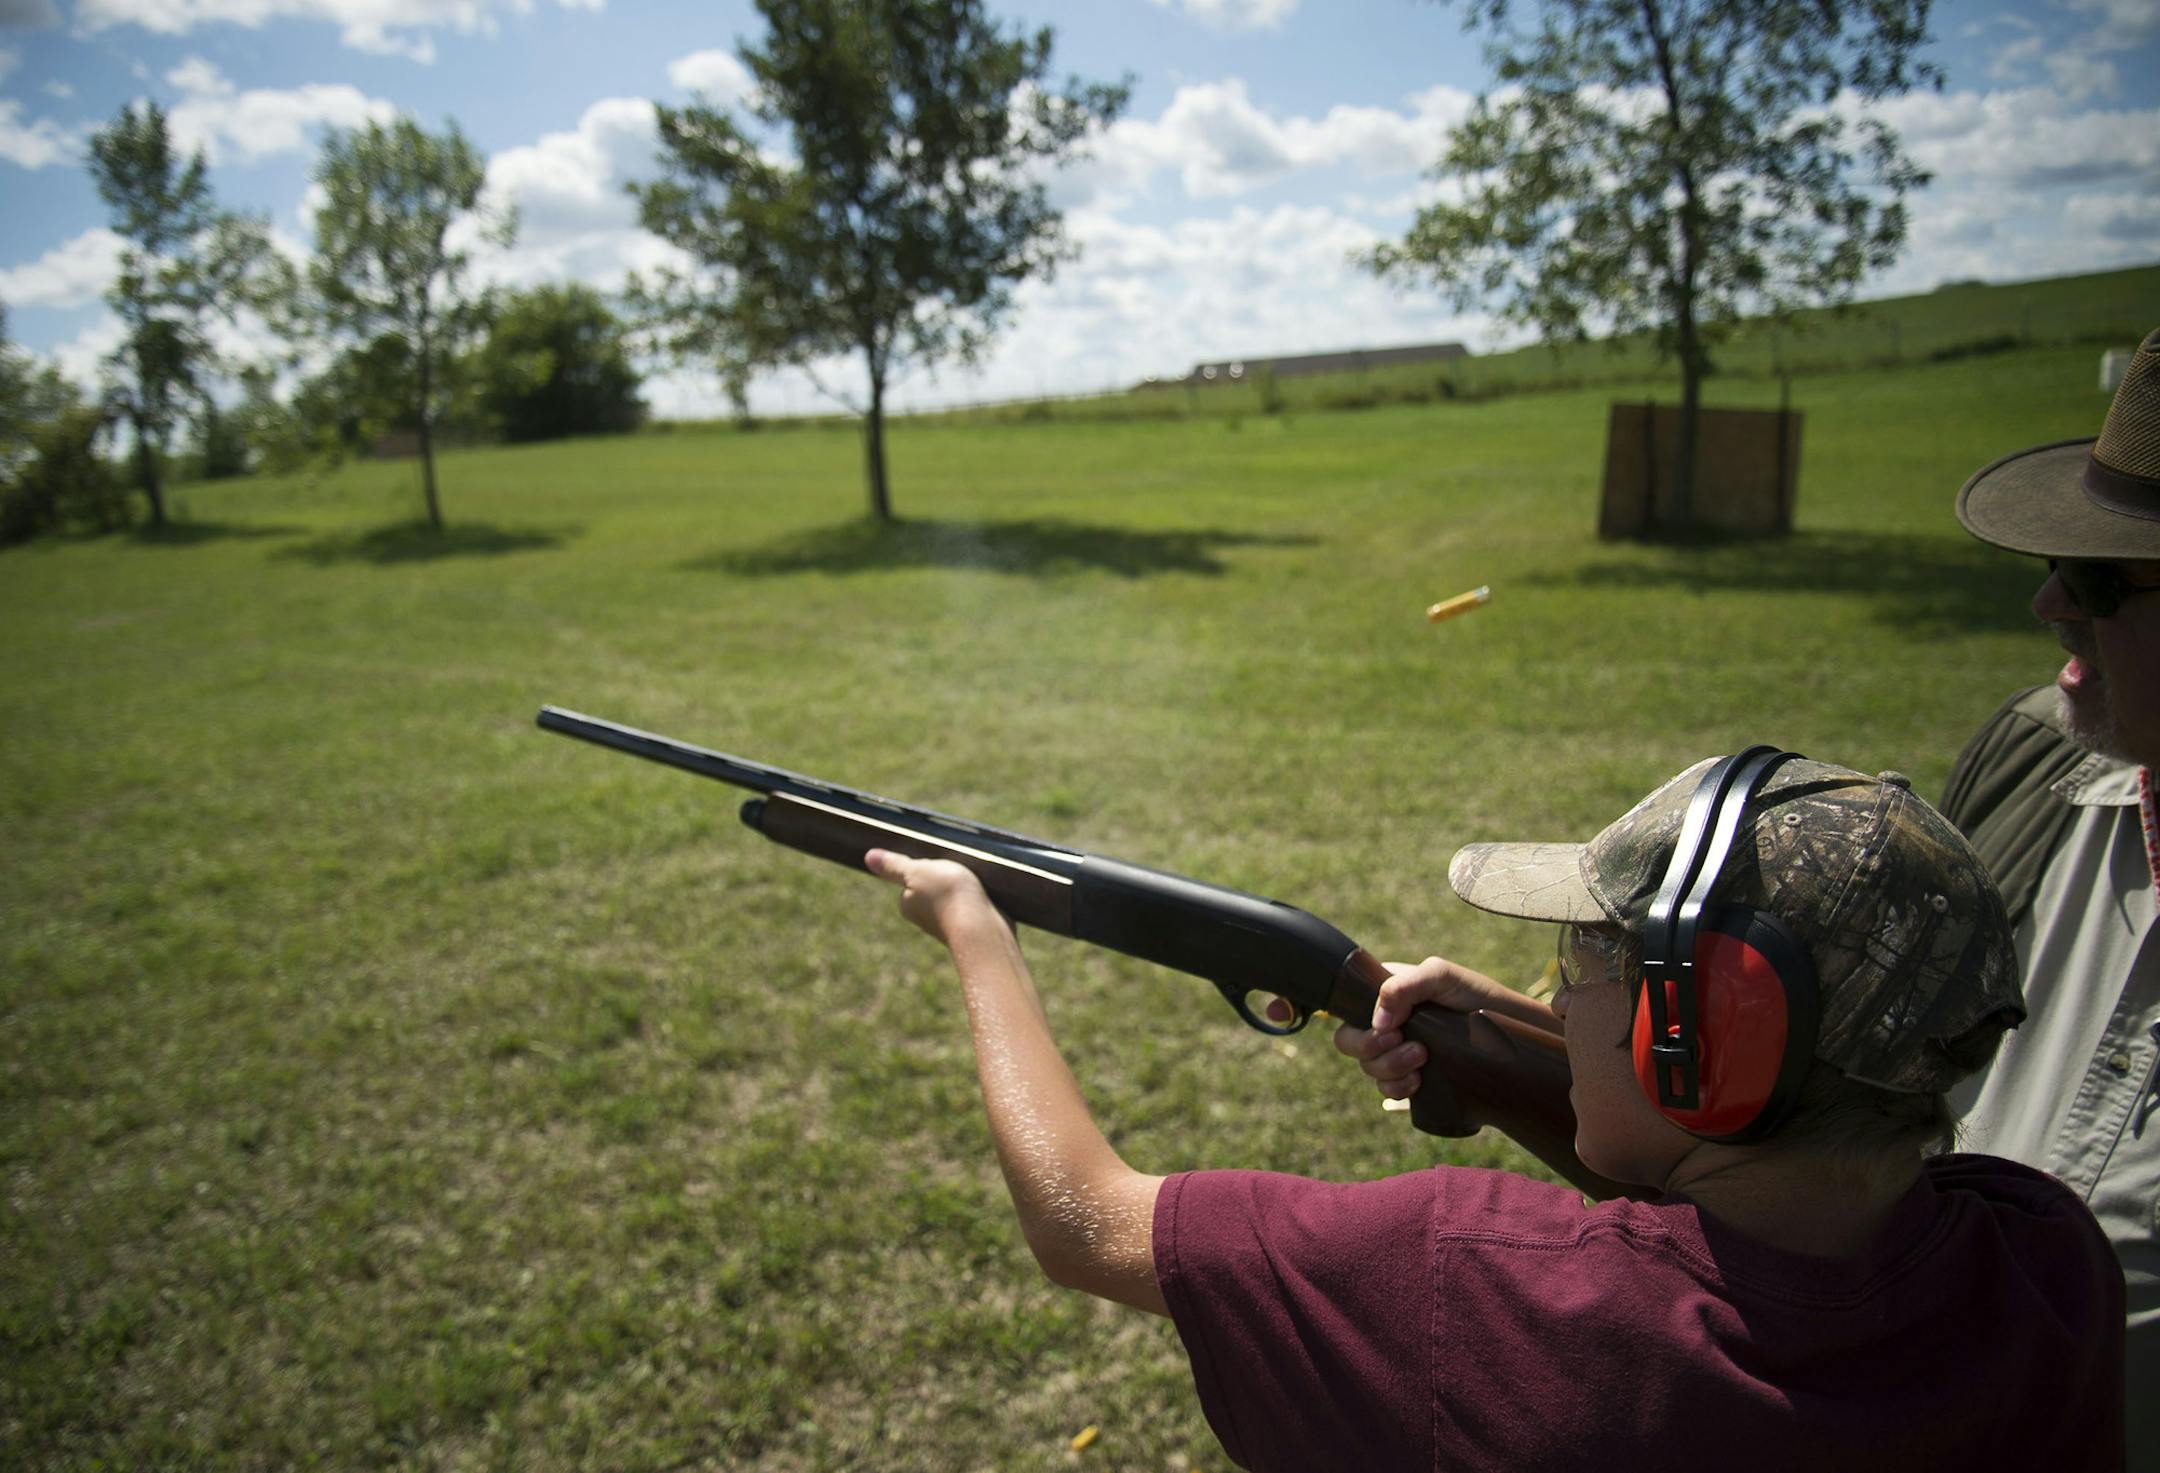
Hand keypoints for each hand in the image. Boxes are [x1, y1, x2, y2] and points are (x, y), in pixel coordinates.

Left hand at [865, 849, 1003, 944]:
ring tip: (976, 884)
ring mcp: (949, 926)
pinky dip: (979, 902)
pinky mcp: (972, 931)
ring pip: (955, 899)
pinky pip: (973, 910)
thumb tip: (868, 857)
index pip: (914, 879)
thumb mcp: (918, 871)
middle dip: (948, 879)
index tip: (942, 866)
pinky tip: (986, 899)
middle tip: (961, 872)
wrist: (983, 929)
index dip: (929, 867)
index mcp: (909, 906)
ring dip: (966, 890)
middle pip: (935, 889)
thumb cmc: (948, 896)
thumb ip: (895, 865)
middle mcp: (925, 919)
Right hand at [1331, 956, 1524, 1100]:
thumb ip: (1403, 986)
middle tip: (1414, 1050)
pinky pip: (1387, 1090)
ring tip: (1424, 1062)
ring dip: (1390, 1070)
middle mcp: (1389, 1023)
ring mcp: (1399, 1052)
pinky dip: (1397, 1088)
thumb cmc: (1477, 997)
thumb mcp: (1441, 976)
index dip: (1360, 1028)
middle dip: (1374, 1053)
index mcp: (1388, 995)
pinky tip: (1419, 1083)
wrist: (1513, 1035)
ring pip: (1369, 1069)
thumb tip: (1377, 1022)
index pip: (1349, 1012)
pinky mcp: (1413, 1078)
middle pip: (1351, 1044)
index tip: (1391, 1033)